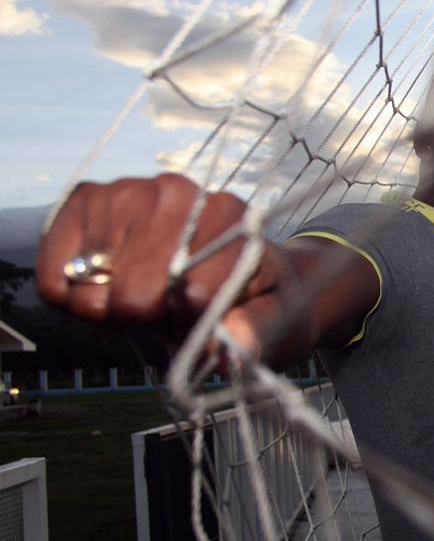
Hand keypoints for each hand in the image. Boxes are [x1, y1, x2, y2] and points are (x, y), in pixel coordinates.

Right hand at [36, 174, 292, 360]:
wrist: (231, 260)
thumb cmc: (254, 294)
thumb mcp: (273, 319)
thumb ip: (253, 334)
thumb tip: (222, 349)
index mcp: (231, 218)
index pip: (190, 294)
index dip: (192, 324)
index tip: (205, 316)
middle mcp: (176, 192)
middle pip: (132, 295)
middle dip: (151, 320)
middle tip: (172, 308)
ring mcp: (127, 190)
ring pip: (88, 289)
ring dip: (112, 309)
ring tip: (146, 293)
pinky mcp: (85, 200)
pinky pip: (54, 277)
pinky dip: (72, 298)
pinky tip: (107, 284)